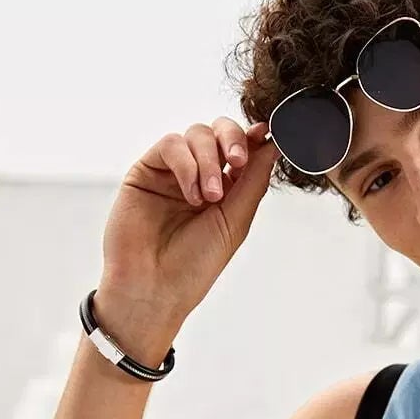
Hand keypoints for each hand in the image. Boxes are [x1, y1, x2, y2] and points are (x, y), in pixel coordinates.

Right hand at [97, 117, 278, 334]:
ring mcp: (172, 172)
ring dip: (209, 161)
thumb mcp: (235, 222)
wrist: (155, 286)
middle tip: (238, 161)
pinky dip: (186, 165)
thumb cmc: (195, 264)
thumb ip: (253, 182)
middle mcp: (198, 176)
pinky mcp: (146, 170)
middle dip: (232, 140)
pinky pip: (170, 146)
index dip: (253, 138)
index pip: (240, 150)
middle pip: (218, 132)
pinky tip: (191, 195)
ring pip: (195, 135)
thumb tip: (273, 145)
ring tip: (209, 198)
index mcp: (225, 189)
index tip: (266, 133)